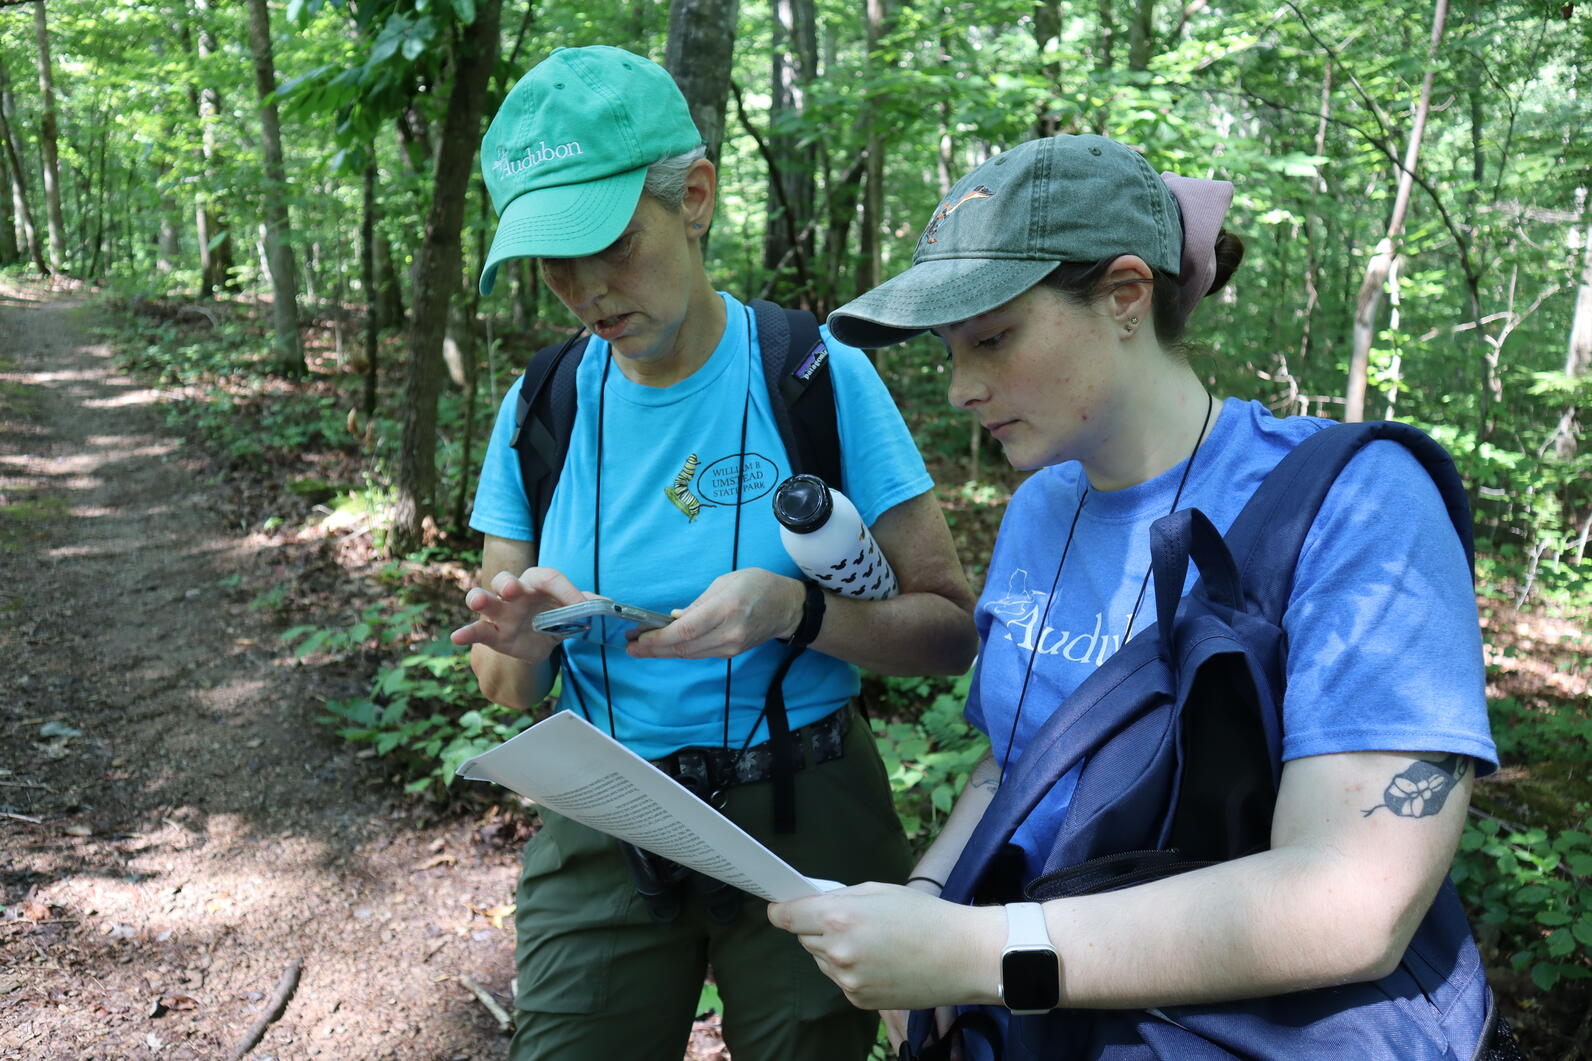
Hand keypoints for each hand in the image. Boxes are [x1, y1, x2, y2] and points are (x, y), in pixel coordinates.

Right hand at [449, 566, 588, 662]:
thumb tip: (610, 605)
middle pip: (506, 579)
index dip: (565, 590)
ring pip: (486, 599)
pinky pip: (477, 630)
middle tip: (511, 589)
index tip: (582, 608)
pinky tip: (457, 637)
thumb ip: (588, 605)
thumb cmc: (555, 617)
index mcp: (538, 584)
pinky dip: (466, 633)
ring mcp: (502, 612)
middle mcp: (516, 593)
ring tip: (479, 602)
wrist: (540, 640)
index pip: (548, 578)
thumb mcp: (573, 611)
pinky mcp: (493, 633)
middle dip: (507, 583)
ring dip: (480, 598)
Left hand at [626, 569, 803, 659]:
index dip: (659, 638)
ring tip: (640, 647)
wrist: (787, 608)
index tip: (637, 639)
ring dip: (663, 652)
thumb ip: (698, 603)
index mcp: (725, 609)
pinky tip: (664, 646)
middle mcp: (728, 633)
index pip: (686, 631)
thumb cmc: (757, 585)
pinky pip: (699, 654)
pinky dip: (679, 650)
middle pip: (684, 647)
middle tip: (630, 647)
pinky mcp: (731, 654)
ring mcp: (731, 647)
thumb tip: (673, 620)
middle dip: (654, 649)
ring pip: (689, 654)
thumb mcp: (725, 582)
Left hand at [766, 882, 1003, 1012]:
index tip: (779, 907)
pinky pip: (840, 979)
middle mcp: (838, 951)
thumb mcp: (879, 891)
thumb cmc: (925, 917)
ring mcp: (848, 980)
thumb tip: (812, 904)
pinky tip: (880, 961)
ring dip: (834, 949)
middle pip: (804, 937)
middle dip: (818, 927)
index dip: (781, 910)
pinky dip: (851, 970)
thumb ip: (840, 898)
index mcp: (839, 918)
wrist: (962, 957)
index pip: (787, 917)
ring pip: (822, 960)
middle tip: (850, 920)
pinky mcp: (859, 1000)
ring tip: (873, 941)